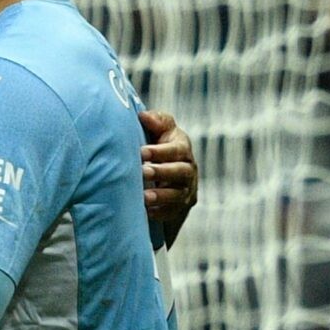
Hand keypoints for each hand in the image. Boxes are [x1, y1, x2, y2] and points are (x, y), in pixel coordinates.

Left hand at [140, 108, 196, 247]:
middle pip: (181, 172)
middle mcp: (188, 170)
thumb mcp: (160, 132)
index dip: (160, 151)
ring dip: (161, 196)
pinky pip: (173, 213)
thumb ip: (156, 122)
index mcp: (182, 149)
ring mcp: (186, 191)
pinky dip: (160, 213)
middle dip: (162, 172)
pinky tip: (146, 212)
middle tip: (143, 172)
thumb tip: (143, 115)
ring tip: (144, 197)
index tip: (141, 152)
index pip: (177, 149)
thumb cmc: (157, 148)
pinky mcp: (179, 209)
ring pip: (178, 195)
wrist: (163, 178)